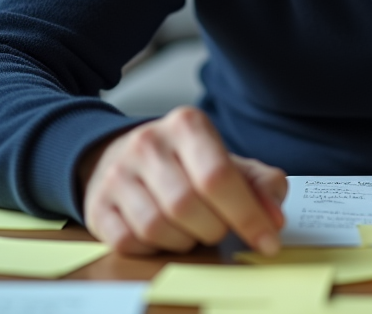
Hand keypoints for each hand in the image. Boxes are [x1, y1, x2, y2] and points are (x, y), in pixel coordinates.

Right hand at [80, 106, 287, 255]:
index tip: (268, 241)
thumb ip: (260, 185)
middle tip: (219, 227)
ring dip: (184, 240)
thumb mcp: (228, 162)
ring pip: (157, 226)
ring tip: (191, 228)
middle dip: (214, 228)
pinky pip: (130, 242)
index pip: (219, 176)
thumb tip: (273, 218)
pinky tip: (163, 233)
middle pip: (188, 205)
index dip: (247, 214)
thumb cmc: (186, 164)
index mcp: (187, 125)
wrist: (123, 155)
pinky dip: (154, 248)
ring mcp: (117, 173)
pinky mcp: (97, 204)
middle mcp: (148, 143)